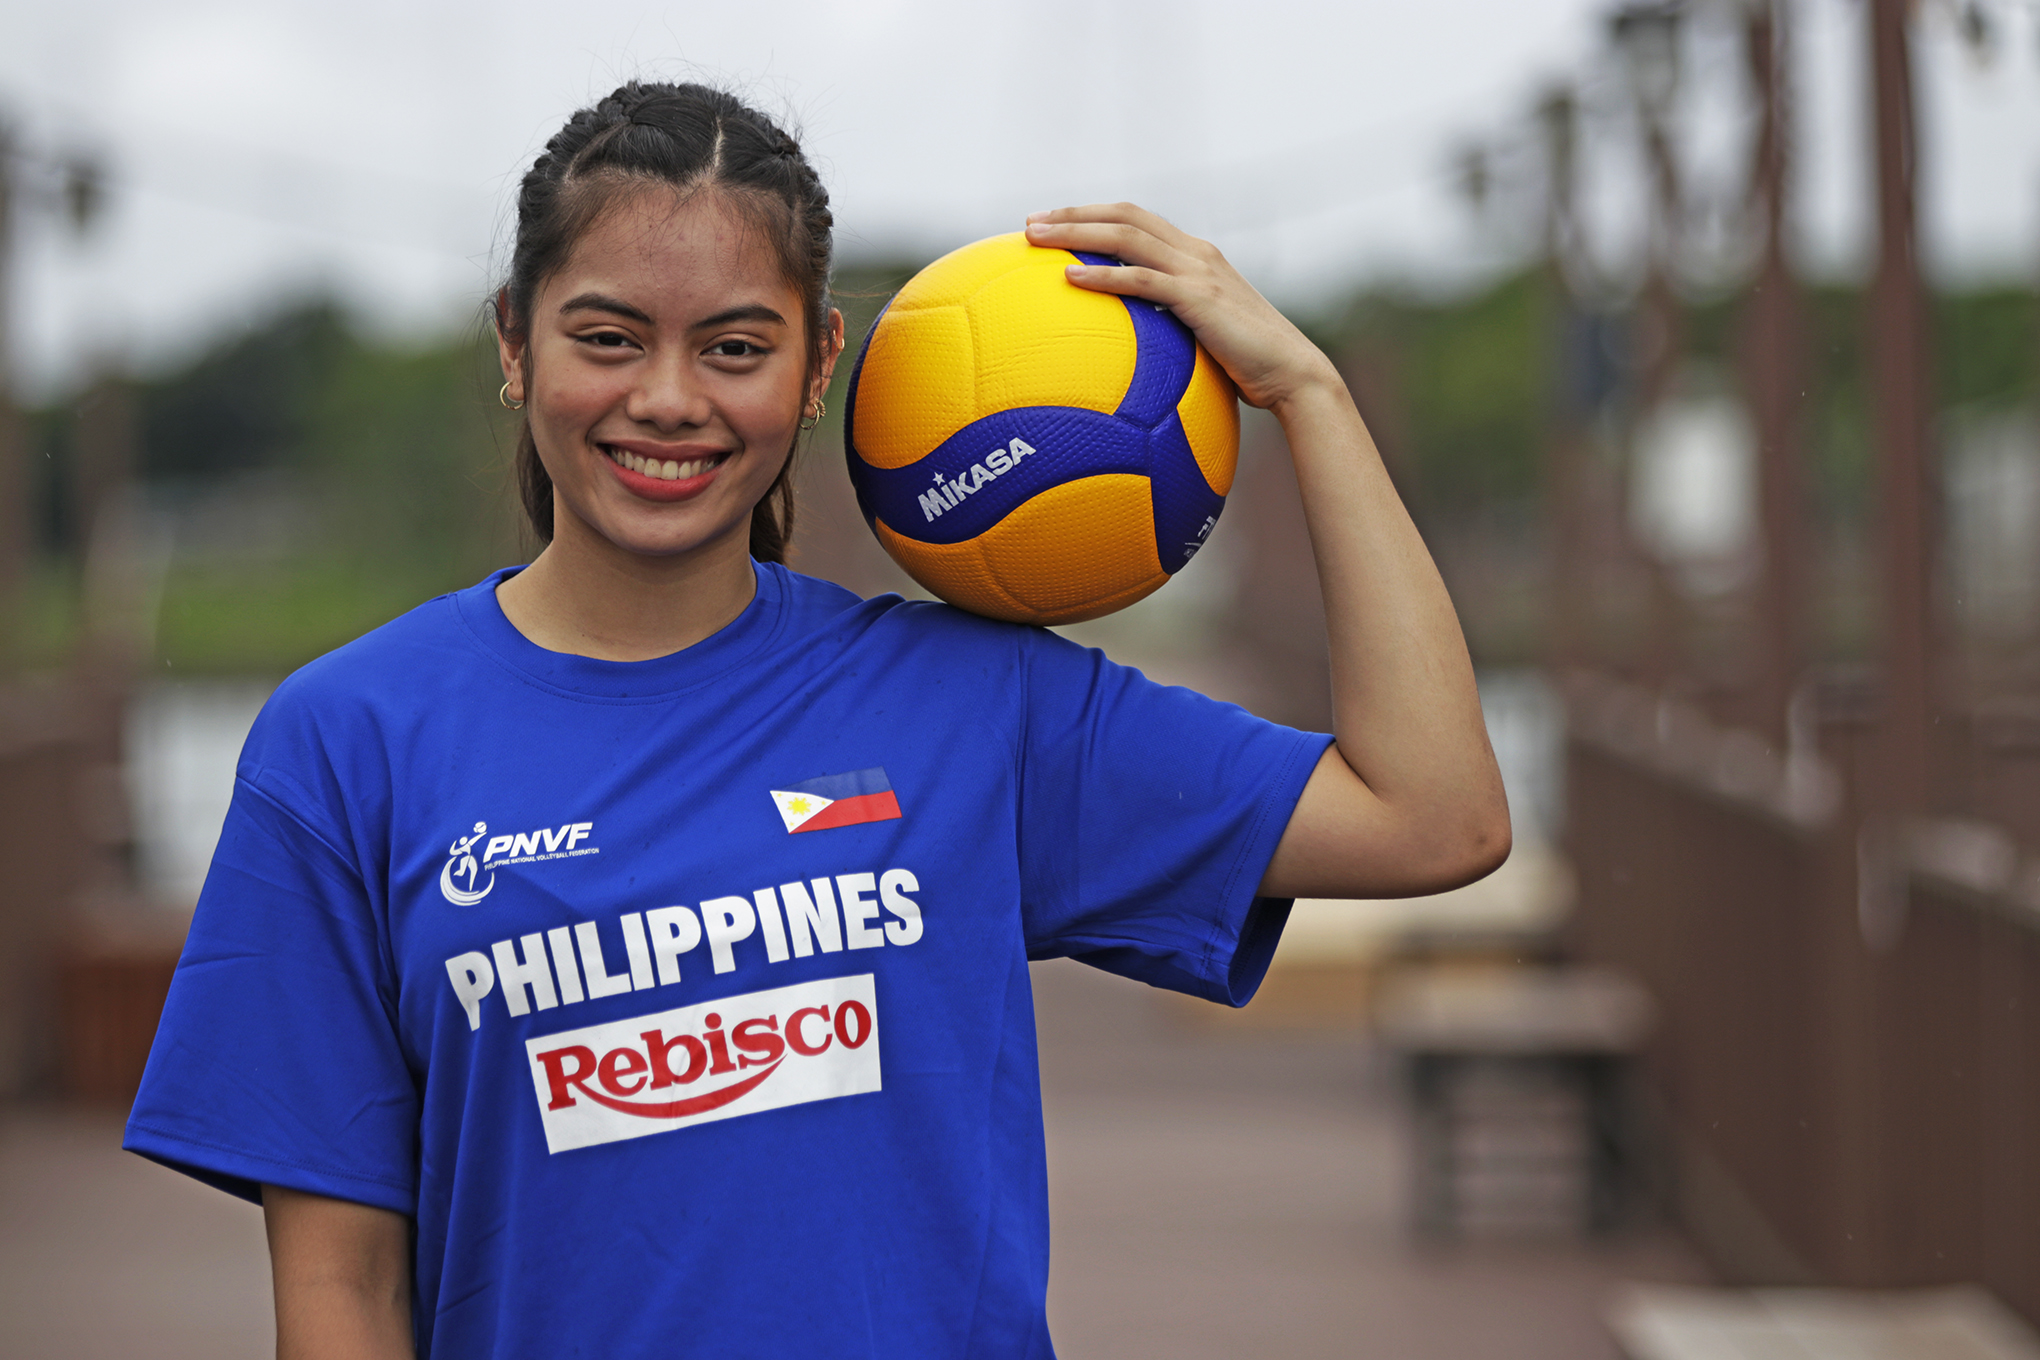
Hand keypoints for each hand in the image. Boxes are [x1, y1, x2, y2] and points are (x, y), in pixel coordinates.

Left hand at [1024, 203, 1338, 413]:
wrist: (1293, 374)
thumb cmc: (1251, 368)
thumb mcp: (1206, 339)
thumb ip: (1173, 330)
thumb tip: (1134, 355)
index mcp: (1196, 257)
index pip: (1139, 220)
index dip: (1095, 215)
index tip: (1055, 224)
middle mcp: (1196, 253)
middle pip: (1125, 216)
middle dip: (1074, 214)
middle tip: (1031, 223)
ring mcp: (1197, 271)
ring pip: (1126, 237)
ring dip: (1076, 232)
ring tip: (1036, 238)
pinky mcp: (1198, 298)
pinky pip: (1140, 280)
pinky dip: (1102, 276)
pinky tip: (1069, 280)